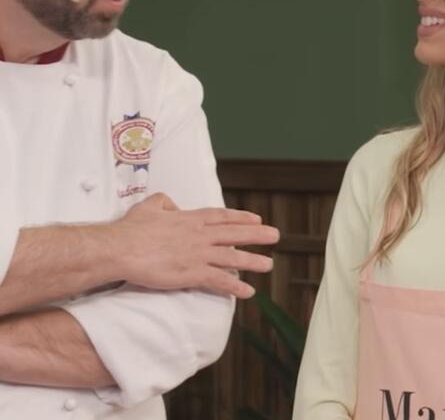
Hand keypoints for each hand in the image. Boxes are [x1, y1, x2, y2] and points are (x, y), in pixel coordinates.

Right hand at [114, 193, 278, 298]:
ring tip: (269, 264)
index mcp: (191, 219)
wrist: (121, 248)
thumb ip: (166, 202)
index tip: (256, 219)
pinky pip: (218, 281)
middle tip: (275, 236)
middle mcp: (200, 235)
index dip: (241, 218)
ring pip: (232, 257)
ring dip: (253, 261)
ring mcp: (198, 254)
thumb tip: (174, 206)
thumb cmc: (132, 228)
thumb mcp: (151, 205)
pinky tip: (248, 291)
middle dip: (257, 235)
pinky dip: (234, 286)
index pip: (222, 217)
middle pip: (234, 234)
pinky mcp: (191, 274)